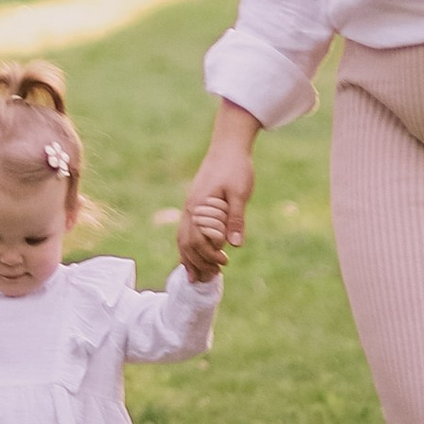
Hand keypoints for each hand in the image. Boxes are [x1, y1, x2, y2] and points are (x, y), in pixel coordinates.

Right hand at [177, 118, 255, 271]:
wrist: (228, 146)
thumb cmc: (236, 167)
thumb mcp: (240, 193)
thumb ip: (236, 218)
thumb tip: (235, 245)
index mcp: (199, 206)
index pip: (197, 240)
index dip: (209, 255)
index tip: (224, 263)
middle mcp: (190, 207)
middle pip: (185, 242)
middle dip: (196, 262)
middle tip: (210, 277)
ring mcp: (191, 205)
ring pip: (182, 237)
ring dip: (189, 257)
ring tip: (197, 275)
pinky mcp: (195, 203)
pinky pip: (186, 229)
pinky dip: (188, 245)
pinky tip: (195, 254)